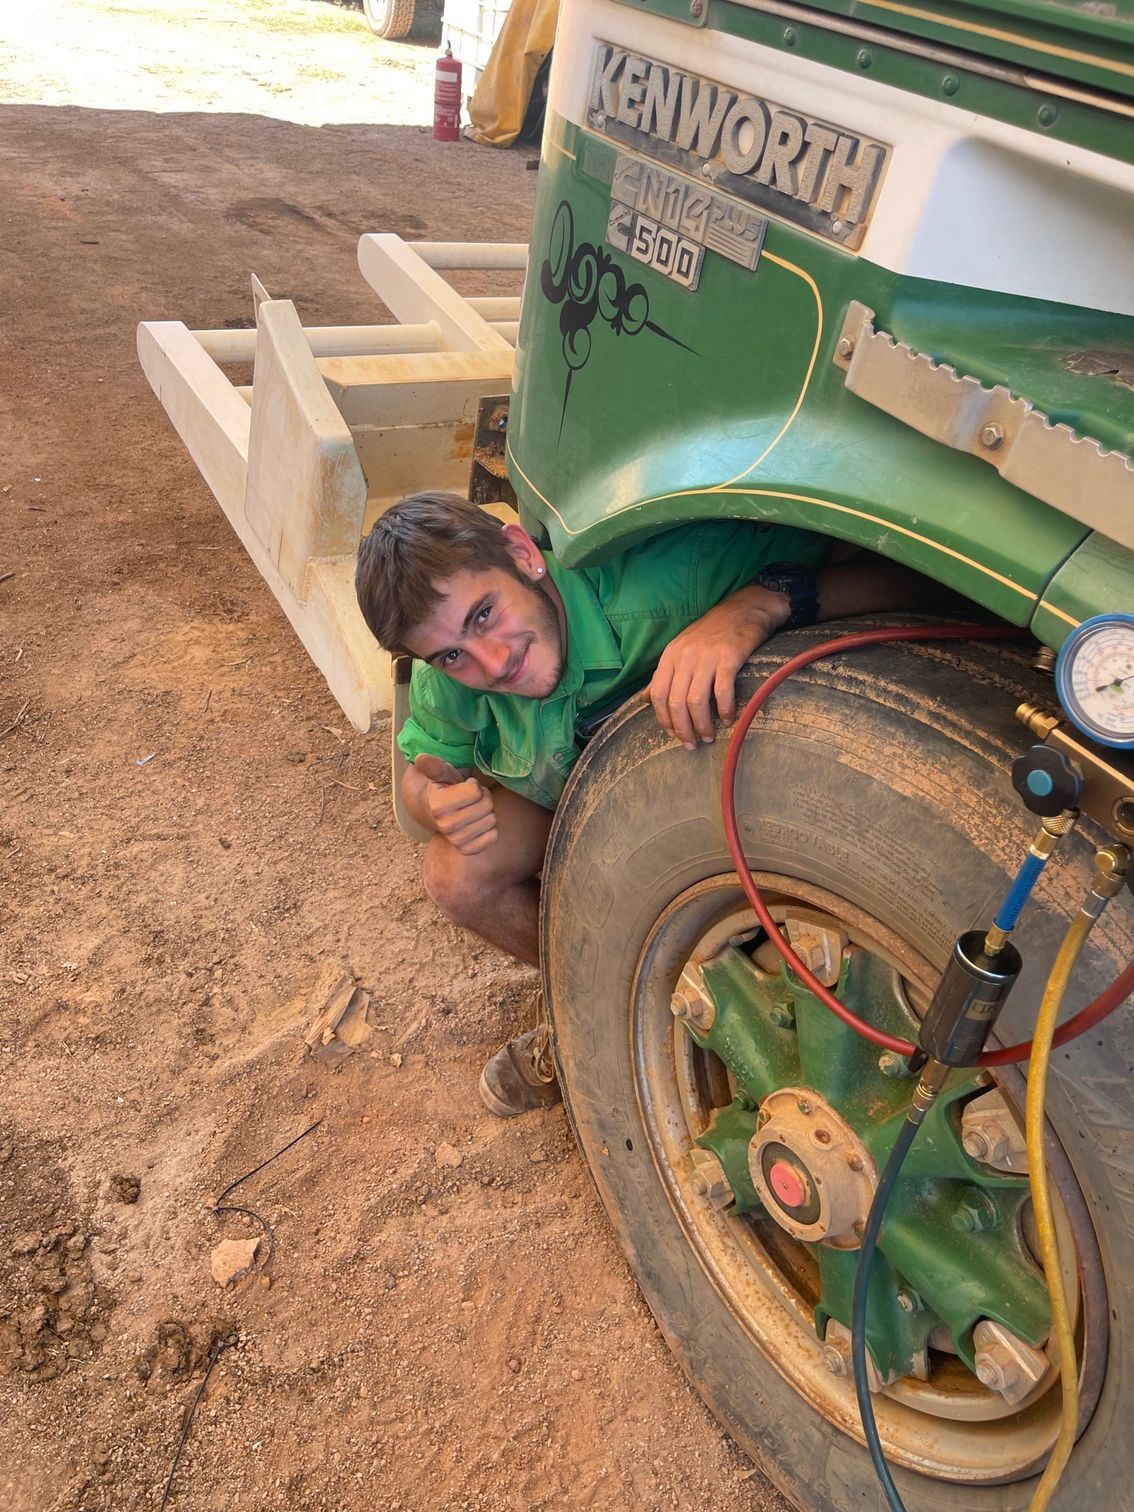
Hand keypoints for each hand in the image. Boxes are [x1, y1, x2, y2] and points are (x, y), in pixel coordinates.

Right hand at [414, 753, 498, 854]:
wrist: (436, 815)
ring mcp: (456, 840)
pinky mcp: (467, 850)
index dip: (474, 785)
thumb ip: (435, 766)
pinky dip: (490, 829)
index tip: (464, 787)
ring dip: (487, 812)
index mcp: (438, 806)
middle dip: (483, 797)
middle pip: (486, 805)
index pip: (475, 791)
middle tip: (471, 798)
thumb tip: (420, 758)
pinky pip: (493, 836)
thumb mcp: (441, 775)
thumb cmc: (444, 791)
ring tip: (473, 809)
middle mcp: (446, 826)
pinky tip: (477, 824)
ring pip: (491, 820)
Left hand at [649, 585, 786, 748]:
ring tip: (708, 737)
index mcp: (670, 656)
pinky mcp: (729, 657)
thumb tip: (644, 699)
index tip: (673, 735)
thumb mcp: (681, 650)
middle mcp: (685, 656)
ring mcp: (706, 657)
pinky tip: (729, 720)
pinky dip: (725, 710)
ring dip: (702, 725)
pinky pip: (722, 691)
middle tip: (691, 745)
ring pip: (696, 701)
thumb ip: (663, 675)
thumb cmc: (713, 632)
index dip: (663, 719)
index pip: (658, 694)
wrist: (745, 608)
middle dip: (682, 729)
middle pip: (676, 702)